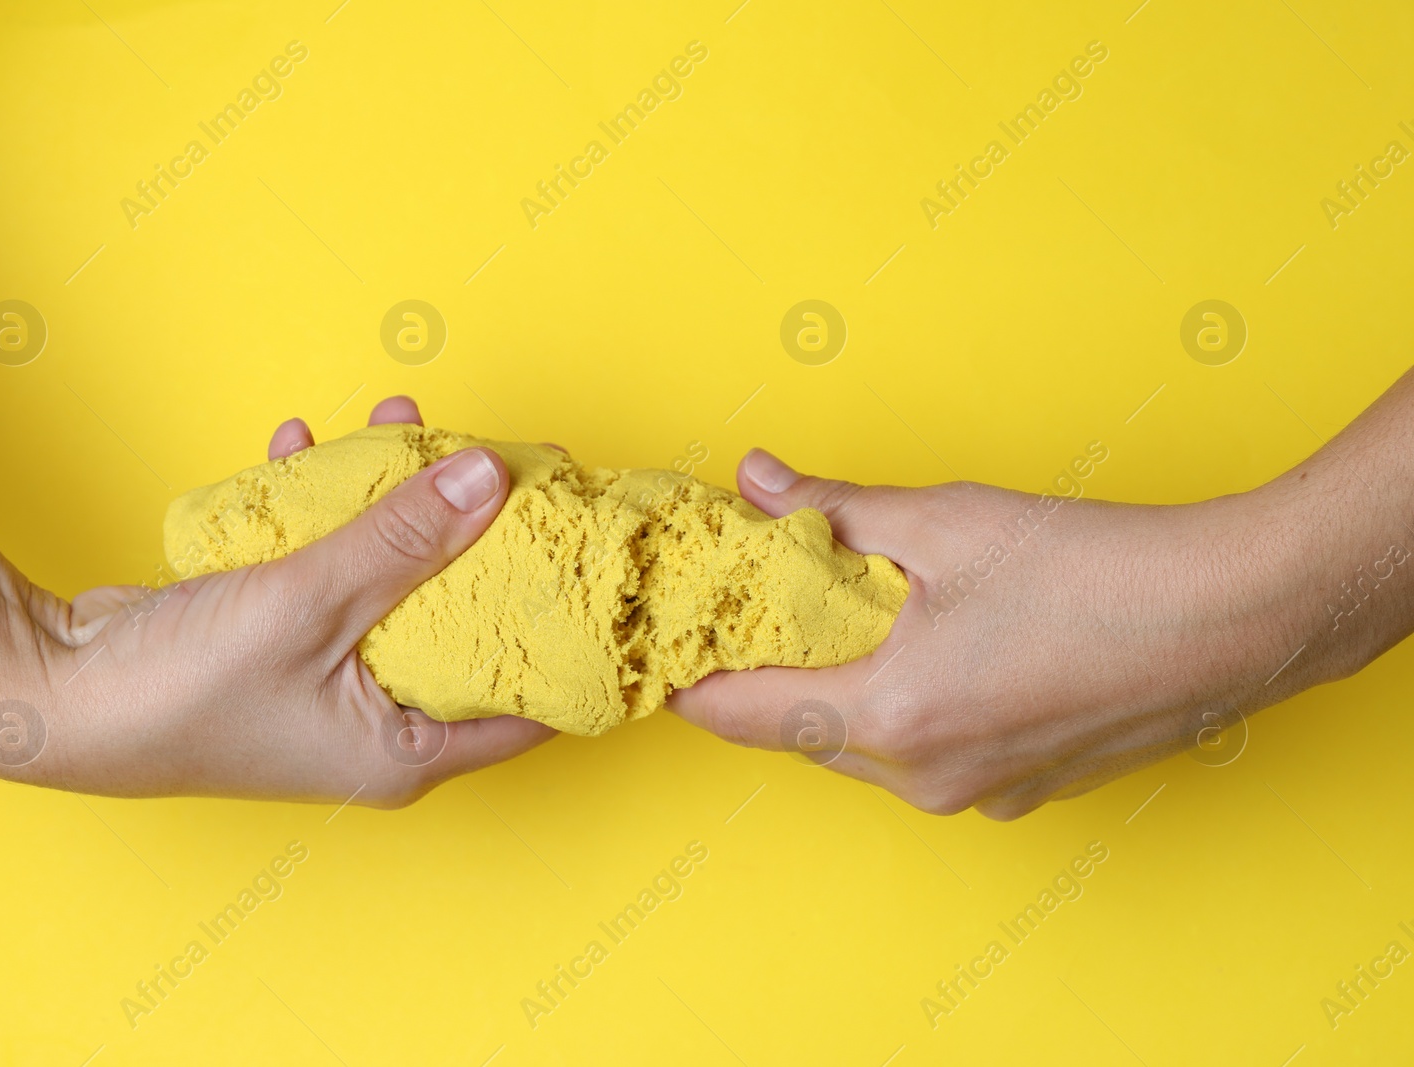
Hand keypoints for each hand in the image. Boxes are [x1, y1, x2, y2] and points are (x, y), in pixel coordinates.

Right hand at [8, 396, 554, 804]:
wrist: (54, 696)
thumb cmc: (184, 687)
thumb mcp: (314, 603)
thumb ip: (407, 538)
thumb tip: (494, 475)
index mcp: (409, 753)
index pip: (529, 698)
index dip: (566, 622)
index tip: (588, 546)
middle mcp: (379, 728)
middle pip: (463, 618)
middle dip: (476, 531)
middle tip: (505, 459)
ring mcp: (329, 685)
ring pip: (393, 581)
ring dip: (393, 503)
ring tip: (404, 425)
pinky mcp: (283, 645)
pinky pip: (330, 570)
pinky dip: (324, 513)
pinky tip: (309, 446)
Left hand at [669, 443, 1389, 819]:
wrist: (1237, 615)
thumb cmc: (1098, 568)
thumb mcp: (947, 521)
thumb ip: (833, 509)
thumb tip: (755, 479)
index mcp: (892, 717)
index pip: (740, 715)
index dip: (689, 675)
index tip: (665, 638)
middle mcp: (924, 778)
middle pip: (797, 731)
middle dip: (765, 670)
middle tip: (750, 601)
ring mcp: (977, 796)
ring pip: (859, 747)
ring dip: (836, 688)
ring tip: (839, 613)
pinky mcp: (1020, 792)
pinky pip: (922, 757)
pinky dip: (901, 709)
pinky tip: (926, 646)